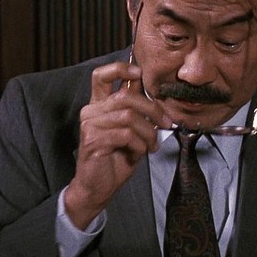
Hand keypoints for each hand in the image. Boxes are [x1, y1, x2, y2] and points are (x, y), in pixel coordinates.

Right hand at [64, 62, 170, 229]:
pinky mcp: (92, 140)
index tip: (139, 73)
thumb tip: (154, 95)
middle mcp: (91, 111)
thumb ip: (136, 112)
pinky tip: (139, 153)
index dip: (120, 68)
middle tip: (166, 124)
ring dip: (148, 132)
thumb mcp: (130, 132)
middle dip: (152, 109)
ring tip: (152, 145)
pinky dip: (139, 144)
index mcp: (99, 105)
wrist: (97, 188)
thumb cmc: (115, 159)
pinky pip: (125, 135)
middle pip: (126, 97)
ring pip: (129, 117)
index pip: (101, 75)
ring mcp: (90, 125)